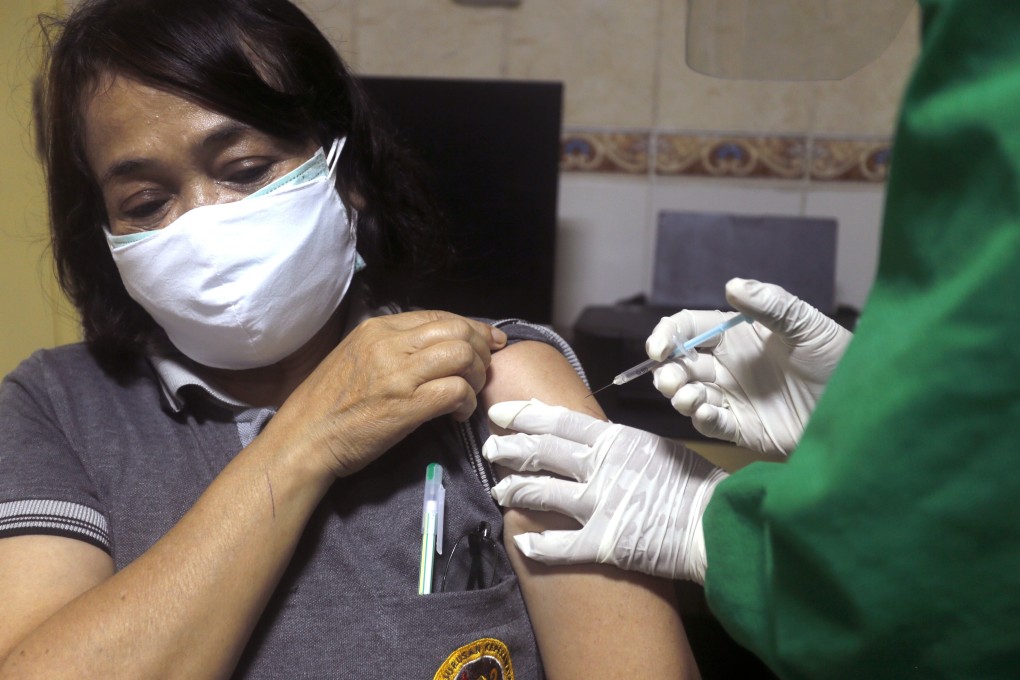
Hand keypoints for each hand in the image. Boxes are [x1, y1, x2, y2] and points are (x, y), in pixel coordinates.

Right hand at [271, 310, 506, 477]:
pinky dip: (467, 402)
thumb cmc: (327, 405)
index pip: (439, 315)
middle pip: (458, 330)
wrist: (303, 440)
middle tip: (483, 370)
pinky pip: (456, 390)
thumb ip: (391, 348)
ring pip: (462, 355)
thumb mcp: (355, 358)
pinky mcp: (407, 405)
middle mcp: (389, 343)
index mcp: (377, 329)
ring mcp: (398, 373)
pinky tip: (458, 414)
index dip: (471, 327)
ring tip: (470, 393)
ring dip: (477, 375)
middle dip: (480, 348)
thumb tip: (431, 348)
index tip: (489, 342)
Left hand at [483, 399, 726, 583]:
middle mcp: (601, 468)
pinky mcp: (604, 542)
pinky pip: (560, 544)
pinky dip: (538, 544)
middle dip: (509, 449)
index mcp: (615, 441)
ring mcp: (600, 504)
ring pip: (542, 493)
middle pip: (542, 453)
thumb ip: (619, 446)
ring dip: (515, 490)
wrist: (717, 523)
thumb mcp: (656, 449)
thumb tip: (593, 441)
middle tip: (490, 449)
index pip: (558, 421)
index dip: (524, 416)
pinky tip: (522, 542)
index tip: (500, 413)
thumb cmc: (694, 486)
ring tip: (499, 490)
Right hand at [647, 278, 852, 455]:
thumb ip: (770, 305)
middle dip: (667, 370)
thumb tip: (732, 285)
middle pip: (681, 364)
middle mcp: (729, 367)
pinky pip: (712, 424)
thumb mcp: (807, 325)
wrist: (864, 405)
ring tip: (688, 396)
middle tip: (671, 378)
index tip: (659, 348)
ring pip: (689, 395)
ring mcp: (734, 398)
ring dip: (679, 395)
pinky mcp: (744, 429)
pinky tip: (706, 412)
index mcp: (737, 336)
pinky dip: (701, 418)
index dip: (668, 335)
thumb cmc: (839, 359)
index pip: (689, 330)